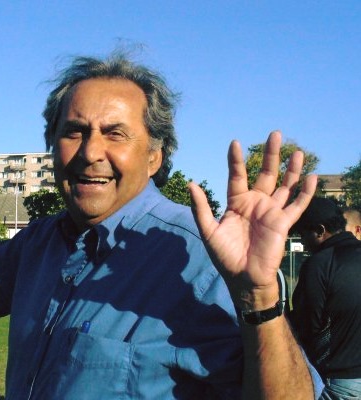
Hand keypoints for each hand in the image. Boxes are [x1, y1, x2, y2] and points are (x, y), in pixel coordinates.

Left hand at [189, 131, 316, 307]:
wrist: (243, 278)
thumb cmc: (224, 256)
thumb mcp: (208, 230)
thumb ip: (201, 208)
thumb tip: (191, 184)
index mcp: (237, 203)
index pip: (237, 176)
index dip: (236, 160)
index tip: (234, 143)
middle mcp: (255, 203)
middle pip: (265, 174)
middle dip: (270, 155)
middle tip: (275, 134)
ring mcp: (271, 212)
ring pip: (284, 185)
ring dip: (291, 169)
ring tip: (297, 151)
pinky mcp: (283, 223)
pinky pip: (297, 205)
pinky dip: (305, 192)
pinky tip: (312, 177)